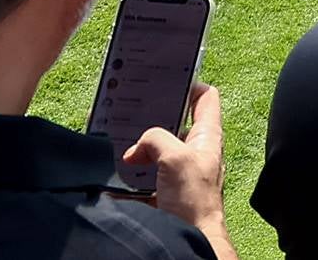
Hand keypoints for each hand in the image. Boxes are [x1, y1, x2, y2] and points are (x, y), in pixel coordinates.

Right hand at [120, 81, 229, 242]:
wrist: (190, 239)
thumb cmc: (194, 201)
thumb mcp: (177, 157)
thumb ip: (157, 139)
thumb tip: (138, 146)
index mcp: (207, 136)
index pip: (205, 98)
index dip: (190, 84)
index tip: (167, 78)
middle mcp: (193, 152)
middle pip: (172, 124)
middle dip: (149, 121)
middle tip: (128, 113)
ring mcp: (177, 173)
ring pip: (153, 152)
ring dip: (134, 151)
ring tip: (114, 144)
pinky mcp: (162, 193)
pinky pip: (140, 180)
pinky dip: (125, 179)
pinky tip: (109, 175)